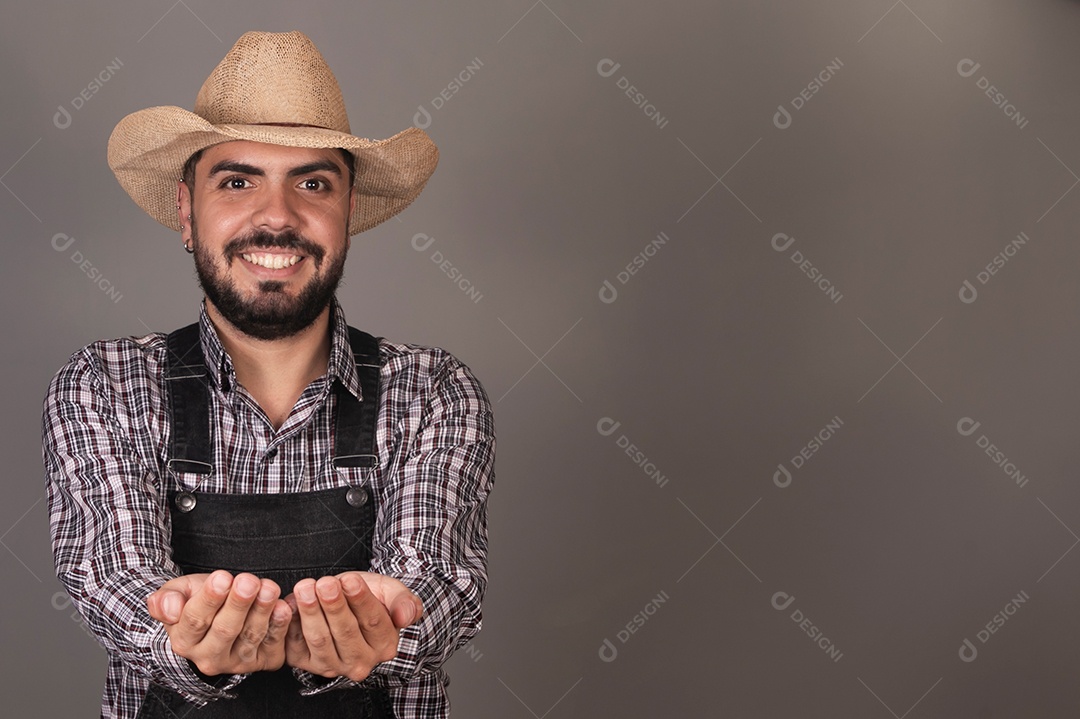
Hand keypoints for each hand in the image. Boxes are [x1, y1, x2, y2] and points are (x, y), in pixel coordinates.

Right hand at [147, 570, 291, 675]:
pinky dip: (280, 626)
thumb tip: (171, 609)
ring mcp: (237, 663)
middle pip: (224, 631)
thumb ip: (165, 599)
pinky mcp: (263, 661)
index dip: (209, 599)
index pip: (195, 621)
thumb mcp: (176, 593)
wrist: (218, 616)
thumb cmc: (197, 599)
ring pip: (251, 637)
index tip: (222, 577)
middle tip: (248, 581)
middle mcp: (208, 658)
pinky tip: (284, 606)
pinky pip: (274, 644)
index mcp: (184, 641)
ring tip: (268, 588)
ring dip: (262, 611)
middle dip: (238, 604)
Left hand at [284, 571, 423, 680]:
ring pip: (320, 640)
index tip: (349, 580)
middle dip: (333, 605)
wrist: (349, 606)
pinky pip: (295, 645)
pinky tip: (290, 603)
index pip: (373, 622)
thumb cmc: (371, 597)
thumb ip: (404, 602)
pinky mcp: (306, 663)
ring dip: (310, 612)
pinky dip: (291, 624)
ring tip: (306, 588)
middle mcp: (360, 663)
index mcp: (385, 645)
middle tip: (324, 583)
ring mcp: (332, 666)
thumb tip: (407, 617)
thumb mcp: (392, 592)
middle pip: (346, 633)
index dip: (360, 600)